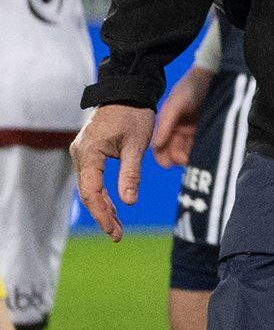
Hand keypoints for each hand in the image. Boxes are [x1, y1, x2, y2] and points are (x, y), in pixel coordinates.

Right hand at [70, 105, 154, 241]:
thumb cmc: (134, 115)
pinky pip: (93, 179)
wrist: (127, 93)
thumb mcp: (137, 145)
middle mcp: (80, 154)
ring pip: (90, 187)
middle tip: (117, 236)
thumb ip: (131, 173)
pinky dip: (103, 194)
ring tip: (117, 227)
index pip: (91, 191)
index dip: (101, 213)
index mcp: (89, 152)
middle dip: (102, 215)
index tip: (113, 231)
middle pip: (88, 192)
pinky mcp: (89, 153)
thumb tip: (130, 202)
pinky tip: (114, 209)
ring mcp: (82, 153)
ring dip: (103, 207)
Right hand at [153, 64, 216, 166]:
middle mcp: (179, 128)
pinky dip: (202, 150)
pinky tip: (205, 155)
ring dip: (190, 156)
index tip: (166, 165)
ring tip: (195, 160)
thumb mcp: (176, 104)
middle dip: (178, 157)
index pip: (160, 144)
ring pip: (189, 149)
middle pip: (175, 149)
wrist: (214, 76)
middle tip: (185, 162)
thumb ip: (165, 123)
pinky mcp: (208, 128)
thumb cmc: (191, 87)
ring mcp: (194, 129)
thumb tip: (156, 145)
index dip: (161, 155)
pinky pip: (203, 144)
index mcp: (168, 122)